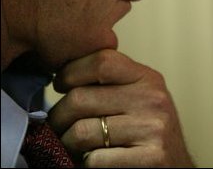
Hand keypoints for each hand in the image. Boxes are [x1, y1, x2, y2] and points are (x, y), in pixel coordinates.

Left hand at [48, 49, 194, 167]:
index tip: (60, 84)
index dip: (71, 71)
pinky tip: (89, 161)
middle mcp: (152, 98)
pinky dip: (84, 164)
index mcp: (147, 78)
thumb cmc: (149, 131)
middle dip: (58, 115)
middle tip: (55, 125)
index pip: (102, 60)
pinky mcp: (151, 159)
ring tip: (68, 145)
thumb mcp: (139, 96)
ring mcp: (153, 129)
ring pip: (82, 132)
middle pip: (82, 97)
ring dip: (66, 143)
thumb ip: (113, 82)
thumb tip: (63, 74)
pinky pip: (94, 160)